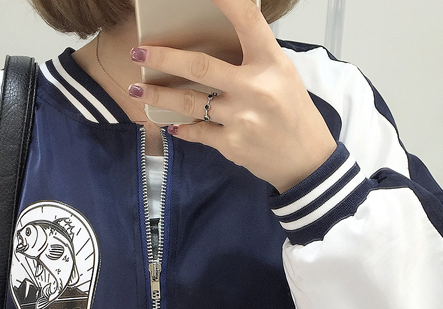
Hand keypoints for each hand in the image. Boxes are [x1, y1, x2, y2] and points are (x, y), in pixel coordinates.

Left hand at [128, 0, 336, 192]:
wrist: (305, 159)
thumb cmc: (293, 112)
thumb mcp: (282, 74)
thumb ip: (252, 57)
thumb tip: (213, 40)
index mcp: (271, 62)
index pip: (246, 20)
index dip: (224, 0)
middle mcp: (254, 88)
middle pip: (199, 67)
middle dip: (163, 58)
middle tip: (139, 52)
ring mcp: (241, 118)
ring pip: (188, 102)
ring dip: (158, 95)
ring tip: (137, 89)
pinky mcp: (231, 144)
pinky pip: (196, 131)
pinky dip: (181, 127)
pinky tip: (170, 123)